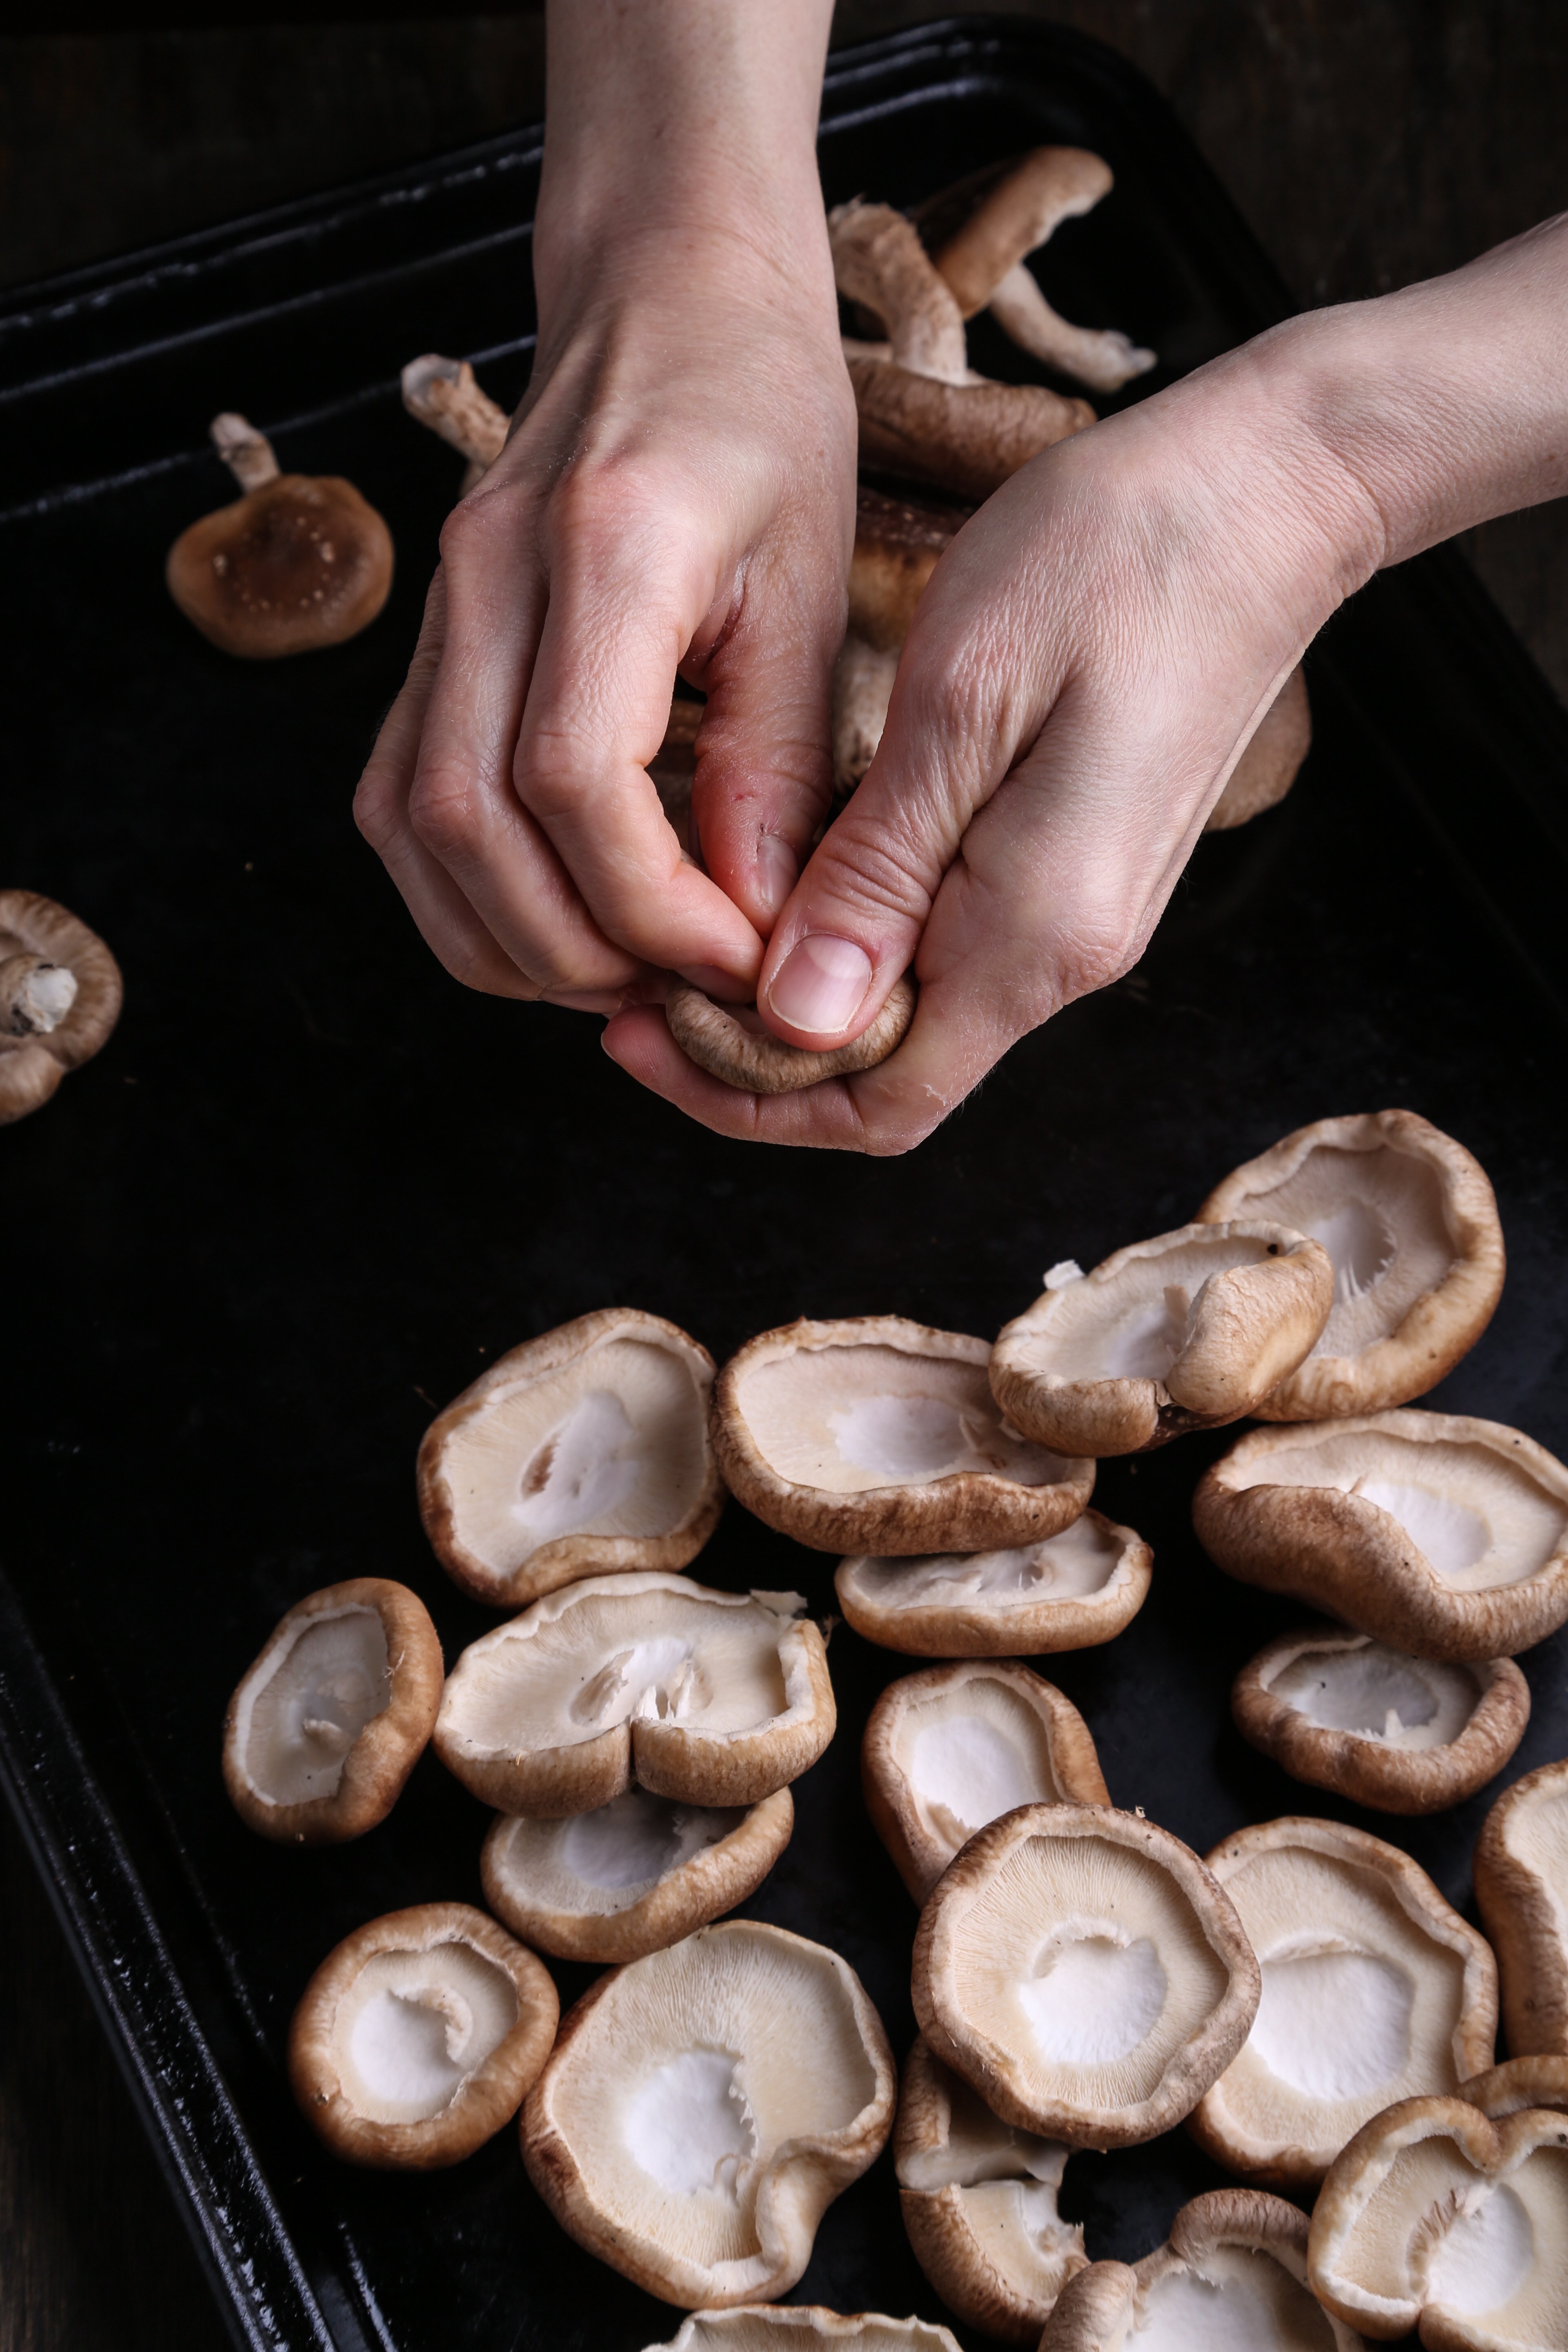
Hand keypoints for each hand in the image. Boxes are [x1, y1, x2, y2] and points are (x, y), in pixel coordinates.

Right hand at [354, 0, 849, 1012]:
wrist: (669, 297)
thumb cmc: (763, 422)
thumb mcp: (812, 587)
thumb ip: (780, 765)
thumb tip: (761, 931)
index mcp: (602, 546)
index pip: (574, 780)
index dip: (655, 907)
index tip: (738, 958)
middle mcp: (486, 579)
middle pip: (471, 826)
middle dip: (580, 947)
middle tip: (684, 989)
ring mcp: (436, 612)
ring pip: (414, 832)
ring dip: (514, 938)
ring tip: (626, 972)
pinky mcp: (426, 646)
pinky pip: (402, 803)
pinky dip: (473, 893)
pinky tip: (564, 916)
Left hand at [607, 214, 1567, 1147]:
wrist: (1274, 490)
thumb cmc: (1115, 557)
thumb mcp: (964, 700)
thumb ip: (881, 873)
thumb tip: (796, 1021)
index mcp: (1035, 931)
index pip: (878, 1099)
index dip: (744, 1091)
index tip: (636, 1025)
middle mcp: (1065, 955)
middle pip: (888, 1076)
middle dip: (751, 1057)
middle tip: (630, 986)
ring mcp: (1079, 915)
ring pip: (912, 1019)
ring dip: (795, 1001)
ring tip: (685, 933)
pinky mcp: (1077, 867)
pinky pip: (946, 952)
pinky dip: (851, 946)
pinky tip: (782, 883)